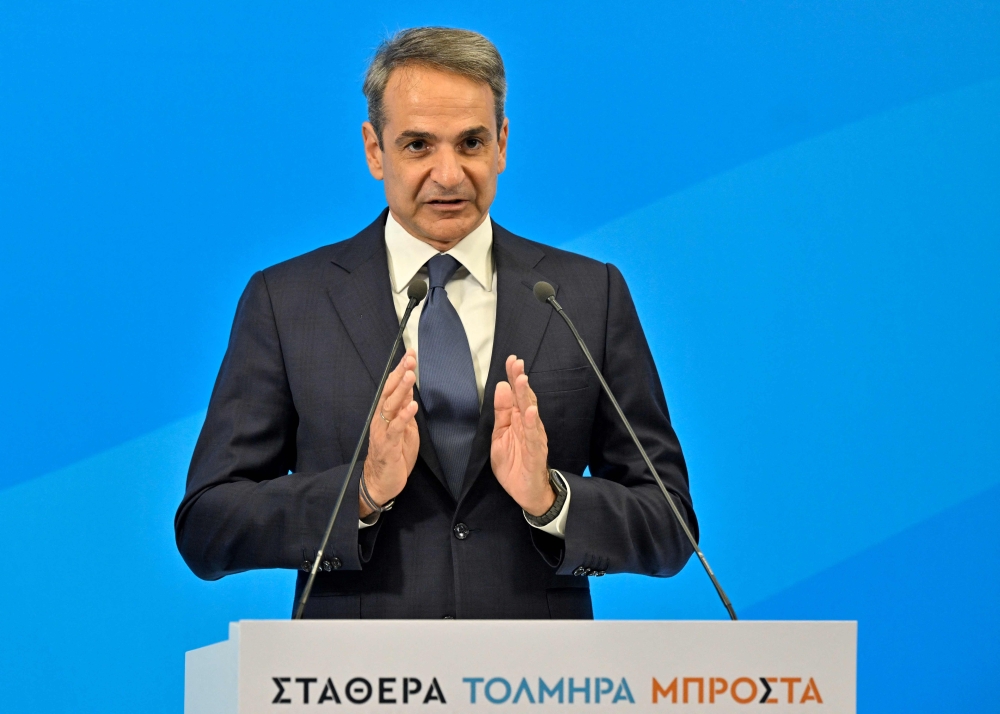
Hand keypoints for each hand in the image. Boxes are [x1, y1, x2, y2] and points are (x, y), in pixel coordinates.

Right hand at [360, 349, 418, 517]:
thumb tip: (410, 391)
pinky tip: (412, 406)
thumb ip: (405, 410)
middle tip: (410, 358)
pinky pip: (395, 428)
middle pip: (390, 392)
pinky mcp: (388, 445)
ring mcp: (383, 431)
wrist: (381, 481)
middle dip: (400, 374)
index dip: (400, 370)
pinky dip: (404, 417)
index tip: (410, 353)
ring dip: (401, 390)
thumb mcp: (404, 428)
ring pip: (391, 406)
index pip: (392, 386)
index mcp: (386, 413)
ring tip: (410, 375)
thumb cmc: (394, 454)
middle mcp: (381, 418)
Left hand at [491, 355, 554, 516]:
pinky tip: (531, 412)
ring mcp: (534, 438)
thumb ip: (501, 413)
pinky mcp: (536, 453)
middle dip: (520, 381)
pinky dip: (533, 424)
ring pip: (530, 414)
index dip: (513, 378)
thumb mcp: (499, 435)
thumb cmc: (514, 464)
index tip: (511, 360)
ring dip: (527, 397)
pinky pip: (534, 437)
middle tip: (517, 363)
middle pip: (525, 399)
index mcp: (517, 420)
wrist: (526, 492)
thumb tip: (501, 386)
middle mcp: (528, 425)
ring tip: (523, 381)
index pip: (515, 395)